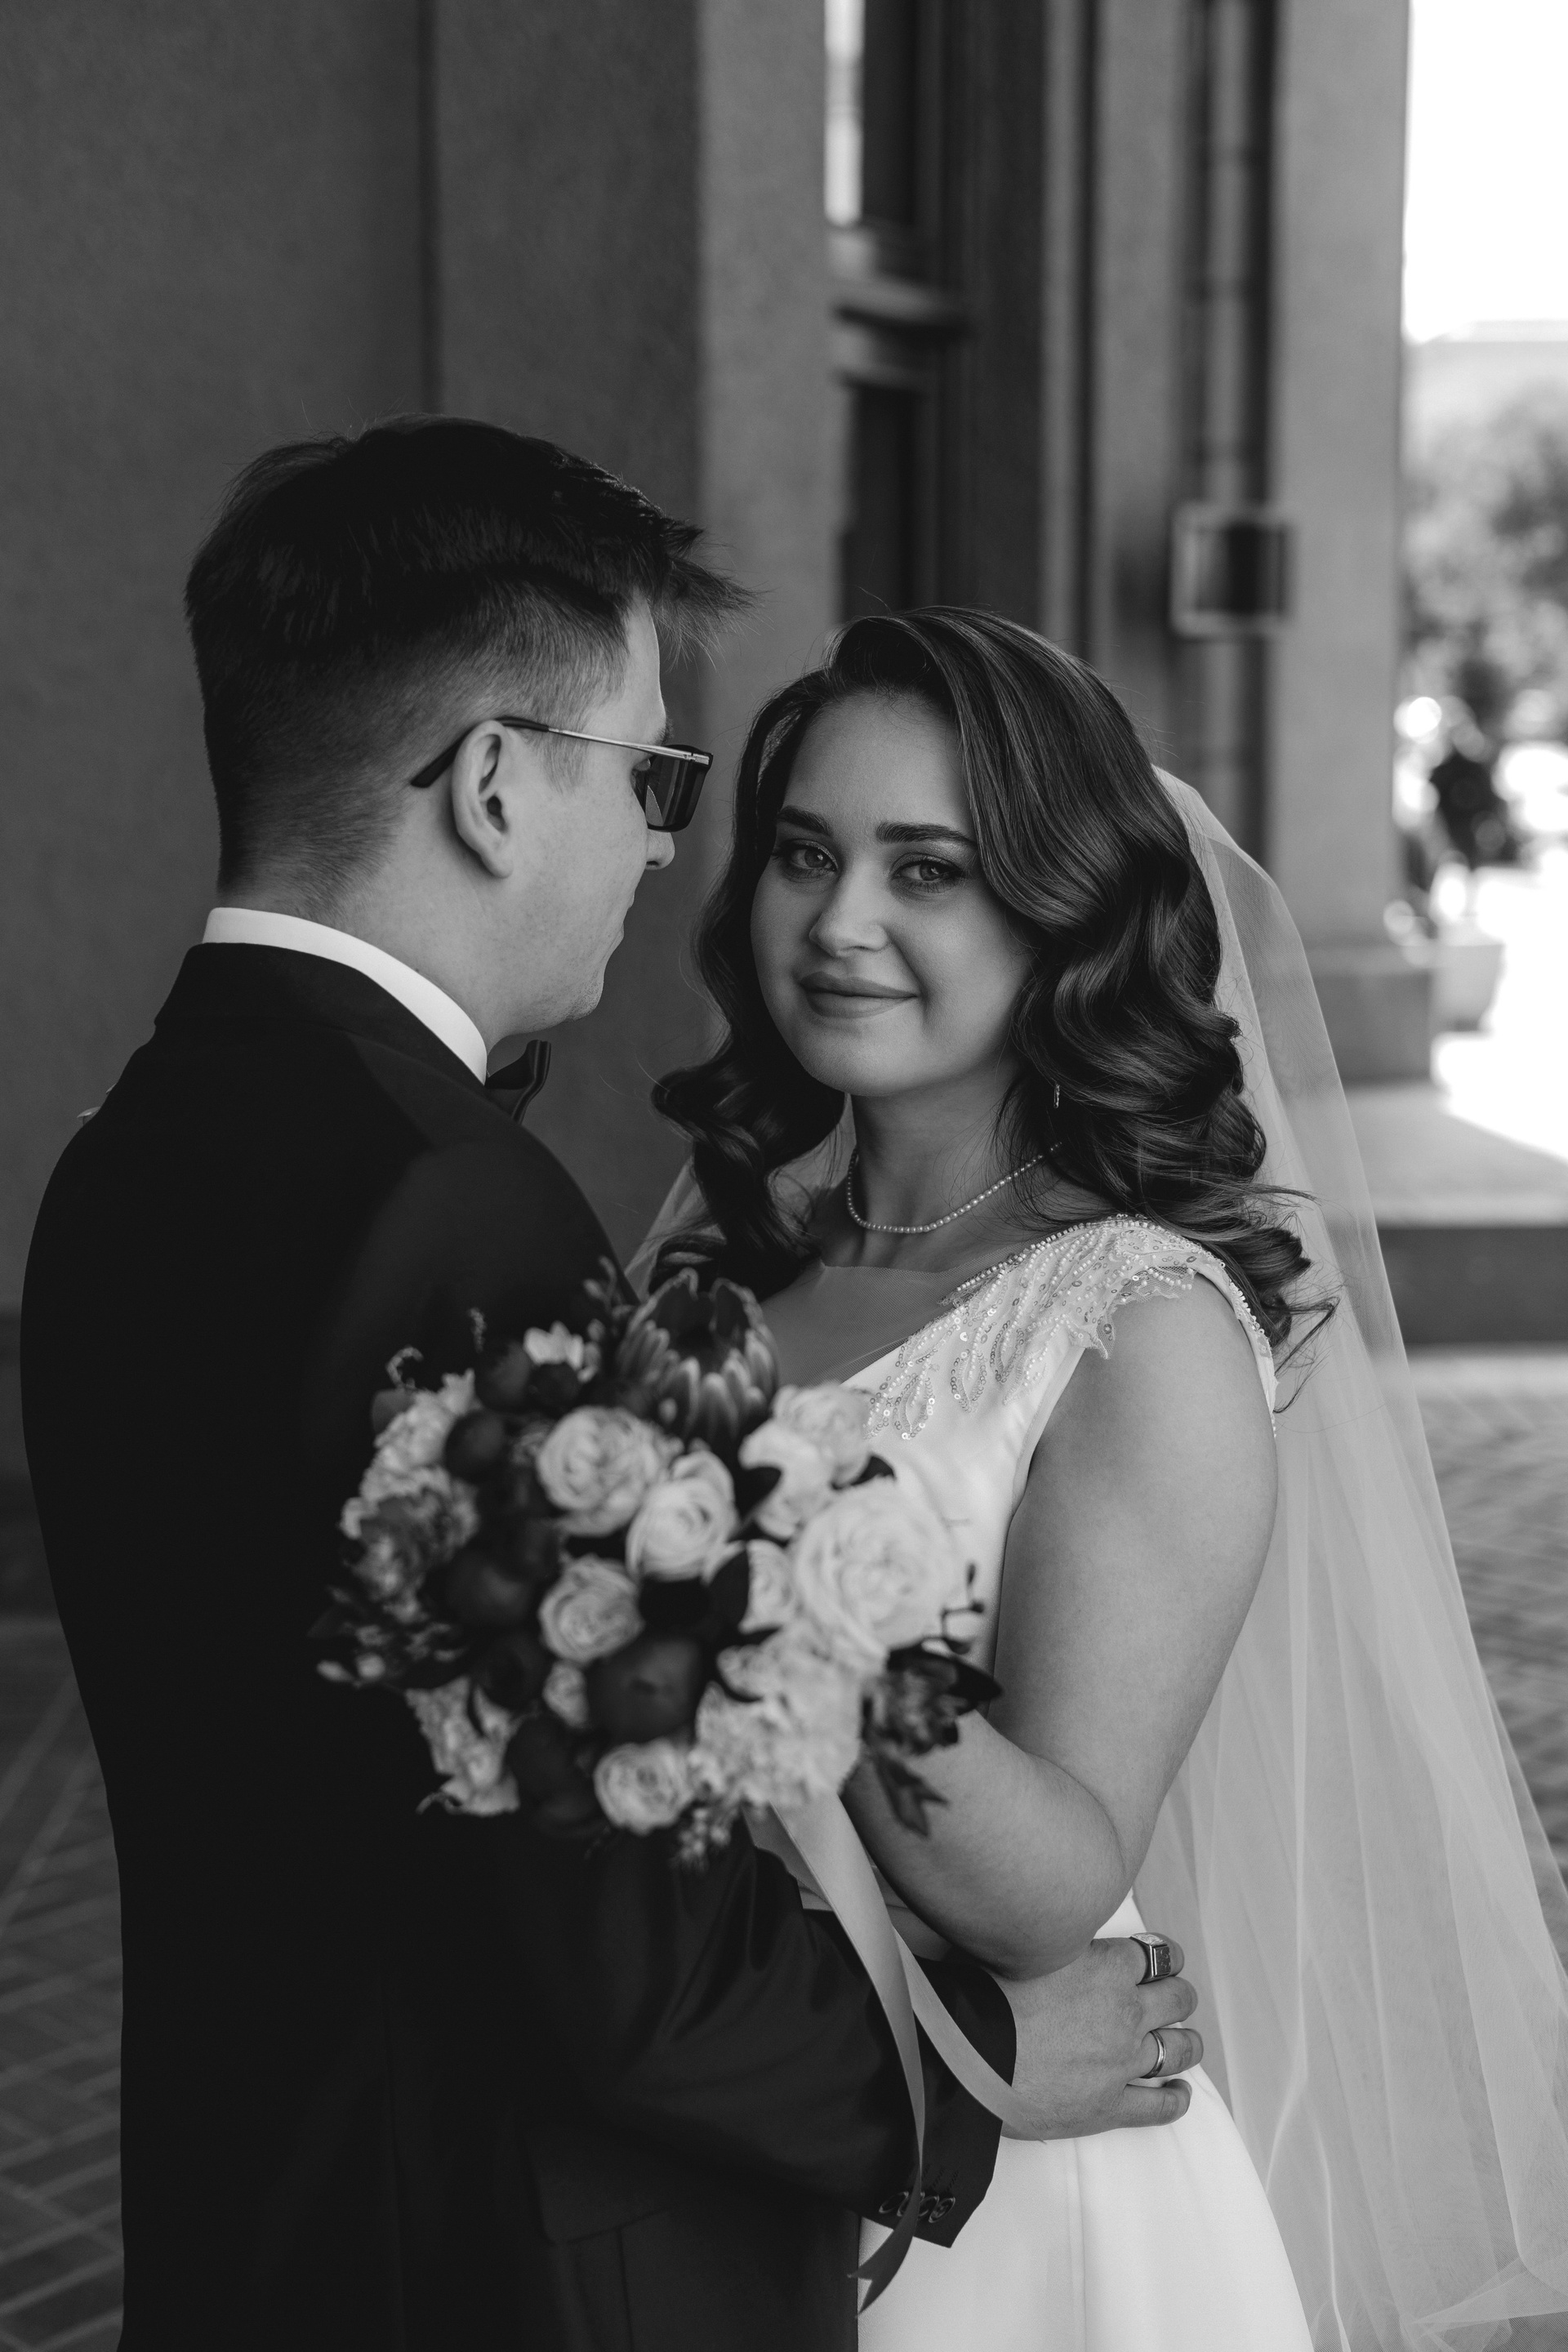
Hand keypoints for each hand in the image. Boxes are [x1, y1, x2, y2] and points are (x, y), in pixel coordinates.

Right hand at [995, 1935, 1200, 2137]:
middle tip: (1175, 1999)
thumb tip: (1049, 1930)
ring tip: (1187, 2043)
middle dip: (1179, 1996)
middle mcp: (1125, 2012)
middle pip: (1176, 1999)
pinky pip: (1159, 2107)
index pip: (1157, 1954)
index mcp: (1108, 1966)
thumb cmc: (986, 1995)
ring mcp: (1122, 2062)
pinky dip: (1175, 2099)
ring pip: (1178, 2050)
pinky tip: (1180, 2094)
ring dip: (1187, 2044)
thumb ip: (1054, 1942)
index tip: (1166, 1960)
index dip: (1166, 1956)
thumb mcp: (1025, 1946)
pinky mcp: (1110, 2106)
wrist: (972, 2056)